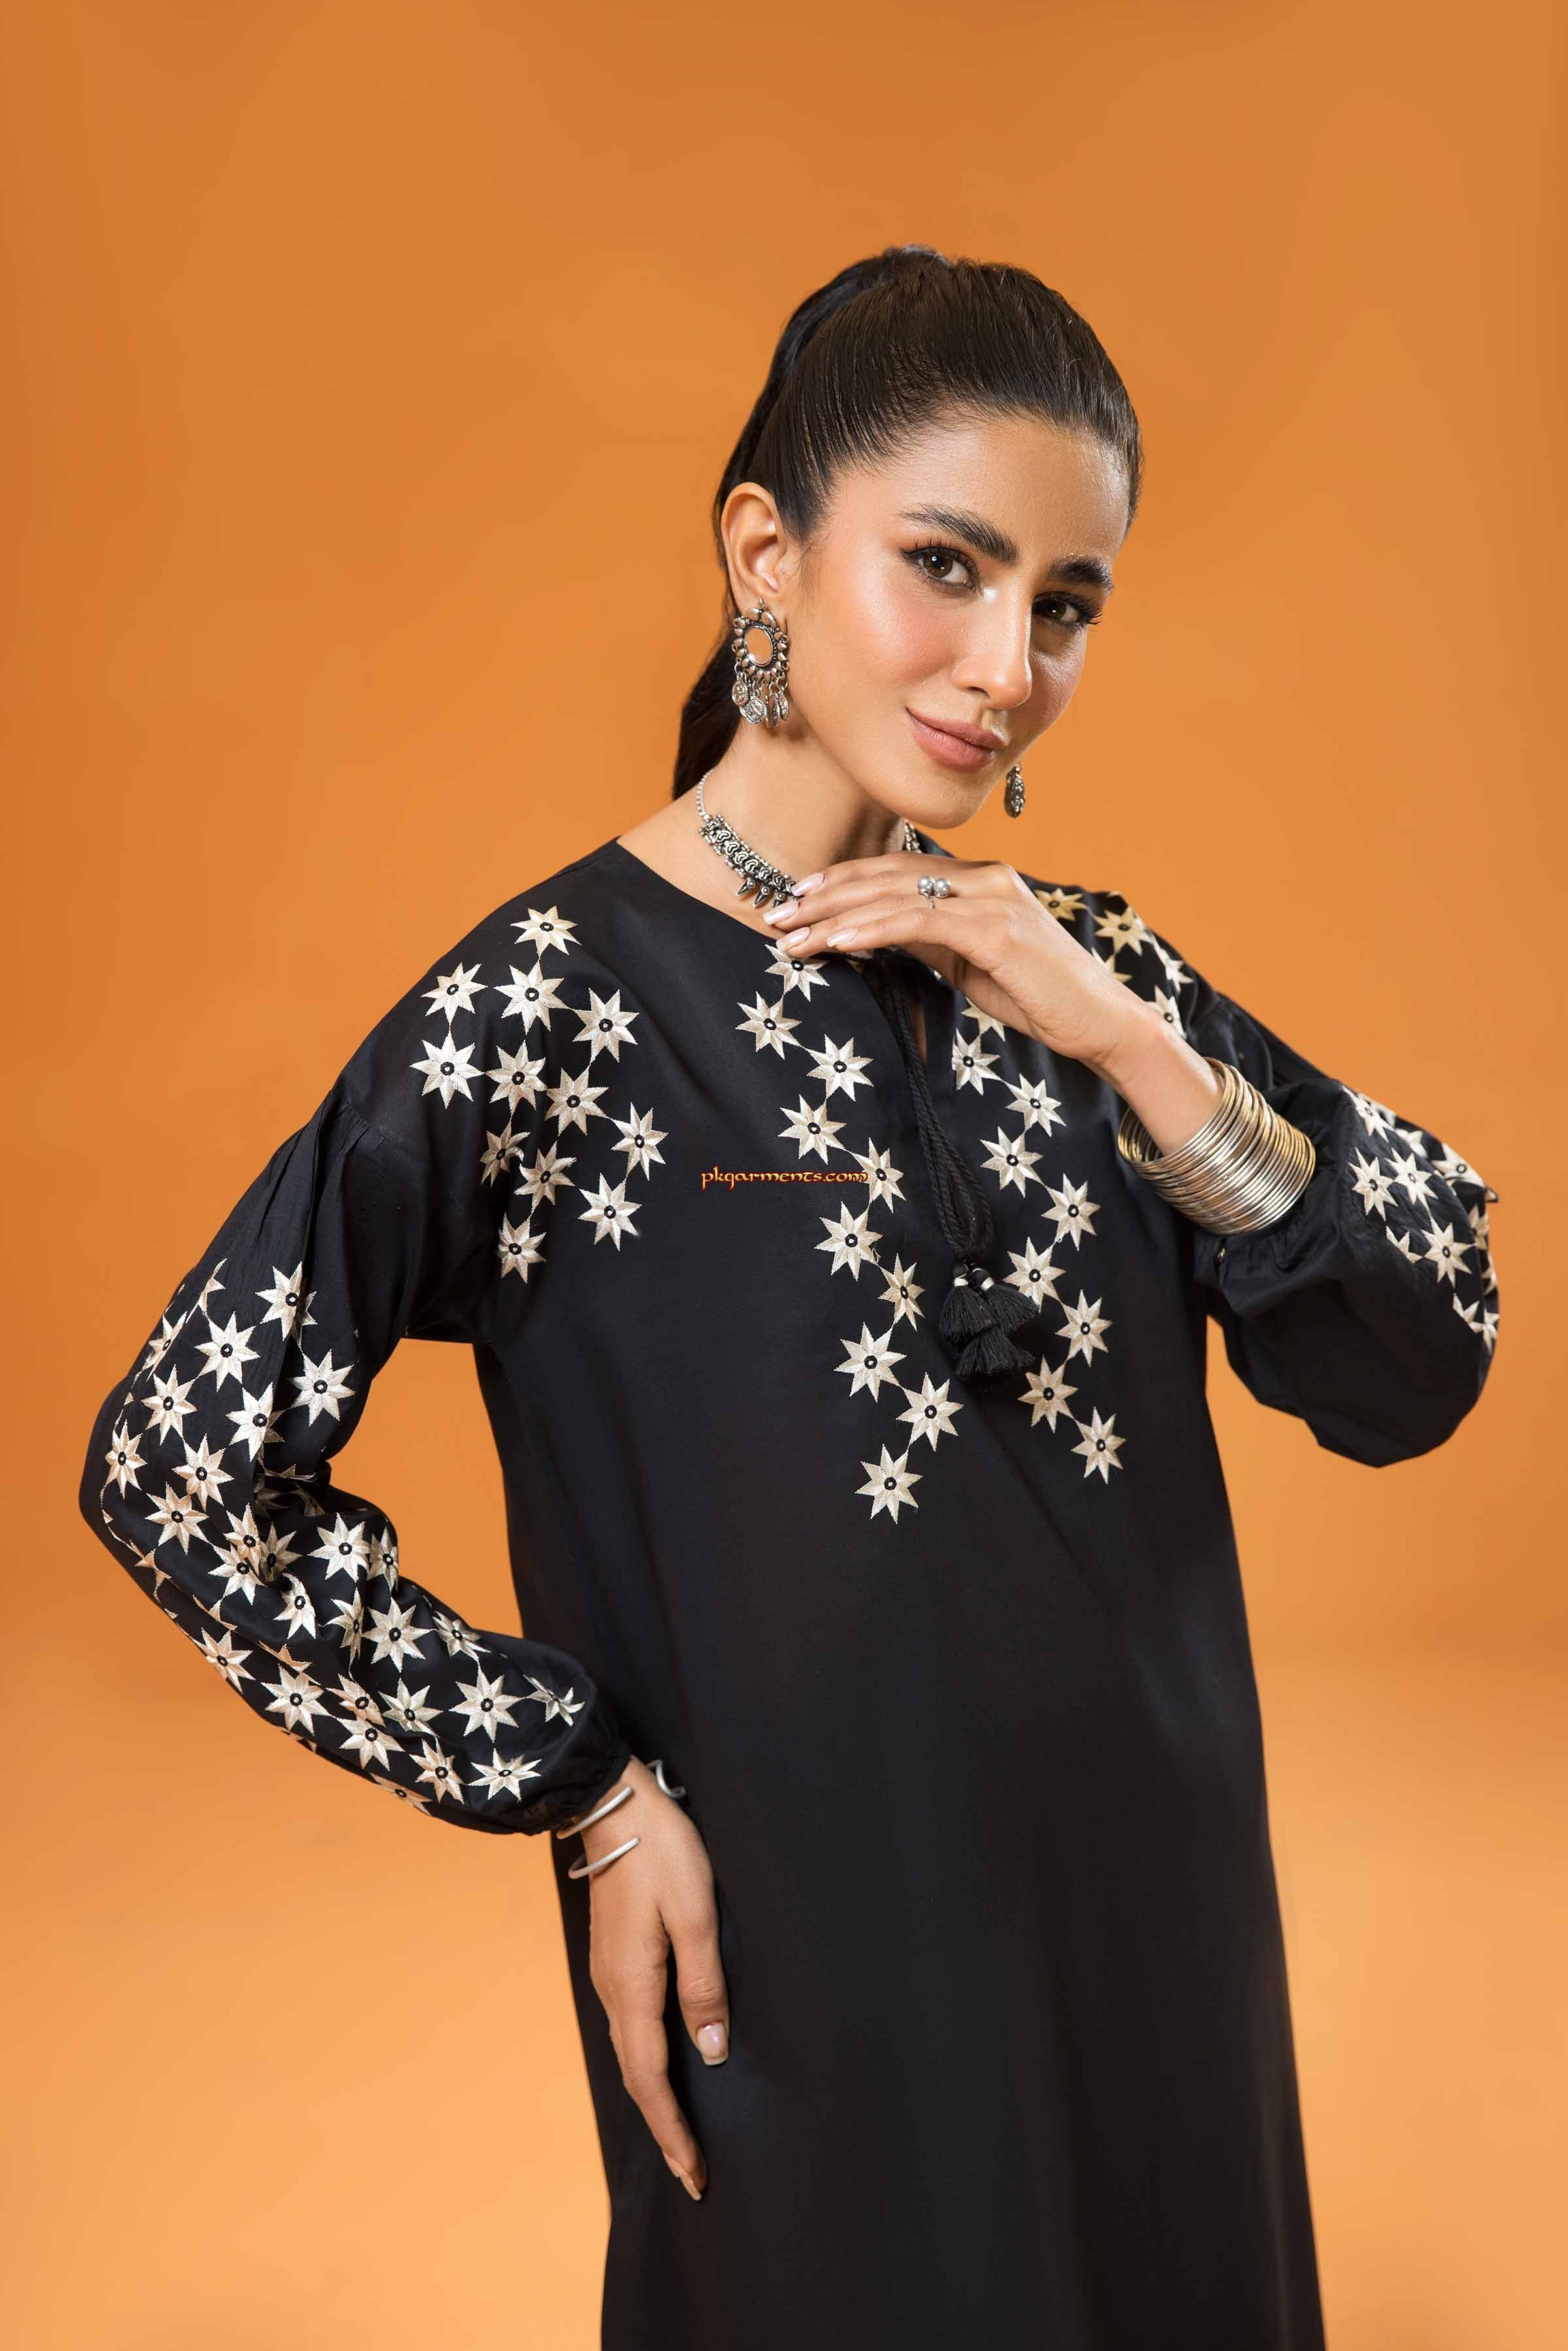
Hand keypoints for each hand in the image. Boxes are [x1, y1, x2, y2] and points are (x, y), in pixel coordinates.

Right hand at [578, 1756, 726, 2201]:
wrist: (612, 1802)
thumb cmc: (661, 1851)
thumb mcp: (695, 1913)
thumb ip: (704, 1984)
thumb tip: (711, 2054)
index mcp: (632, 1986)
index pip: (651, 2078)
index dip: (674, 2129)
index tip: (696, 2173)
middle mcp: (612, 1990)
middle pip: (636, 2076)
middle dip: (665, 2127)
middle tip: (694, 2174)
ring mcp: (608, 1974)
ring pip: (631, 2054)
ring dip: (656, 2098)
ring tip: (682, 2134)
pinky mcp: (613, 1958)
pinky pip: (630, 2028)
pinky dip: (648, 2063)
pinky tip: (665, 2068)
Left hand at [765, 851, 1222, 1152]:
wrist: (1101, 1023)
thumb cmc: (1037, 997)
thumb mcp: (970, 963)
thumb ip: (929, 941)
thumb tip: (874, 935)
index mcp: (978, 879)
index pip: (895, 871)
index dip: (840, 884)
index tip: (794, 903)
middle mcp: (985, 877)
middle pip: (887, 876)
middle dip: (824, 896)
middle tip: (773, 915)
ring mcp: (993, 899)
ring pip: (896, 896)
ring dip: (835, 916)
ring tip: (790, 935)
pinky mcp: (997, 930)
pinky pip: (921, 923)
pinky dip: (873, 930)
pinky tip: (836, 943)